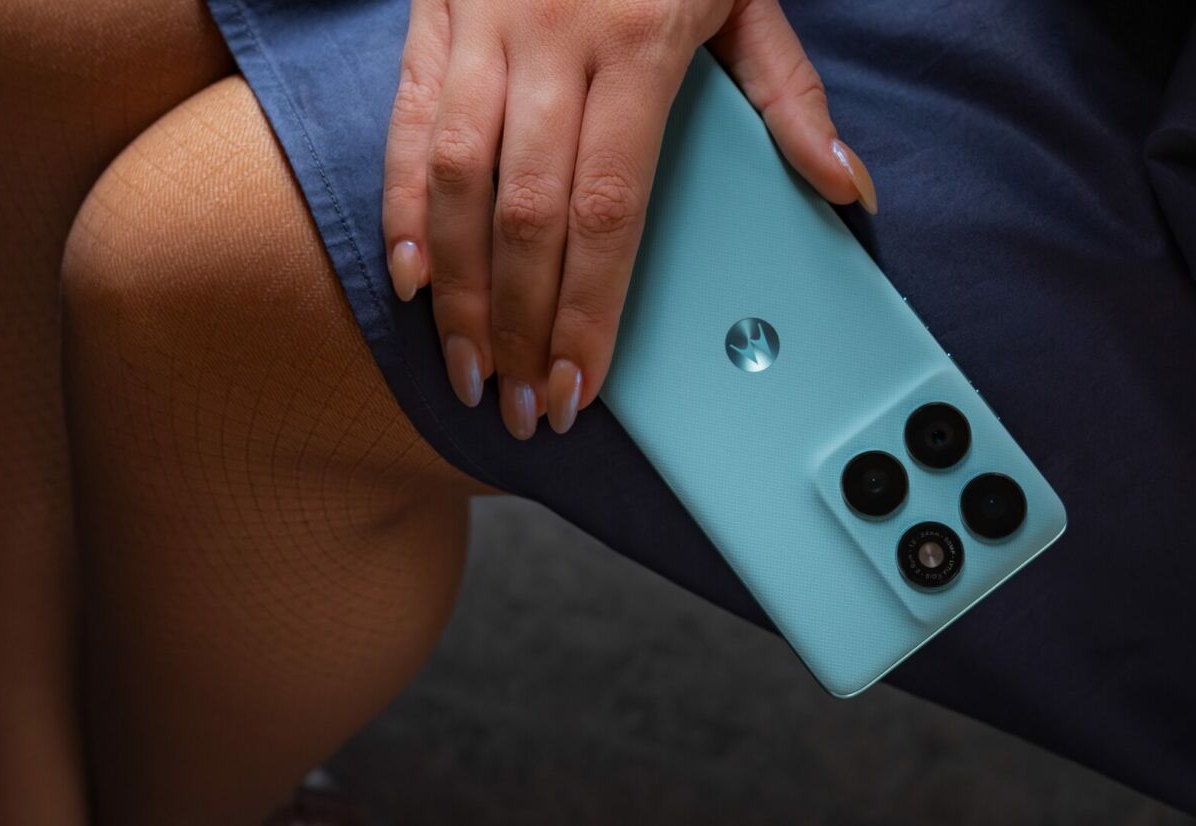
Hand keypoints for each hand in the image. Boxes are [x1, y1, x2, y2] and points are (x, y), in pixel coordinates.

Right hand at [382, 0, 875, 438]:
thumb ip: (788, 97)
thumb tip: (843, 188)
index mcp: (640, 41)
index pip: (607, 211)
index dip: (588, 309)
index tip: (582, 384)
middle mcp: (552, 40)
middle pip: (527, 214)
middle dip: (522, 325)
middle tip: (522, 405)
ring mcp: (483, 27)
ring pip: (454, 182)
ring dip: (459, 290)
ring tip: (466, 367)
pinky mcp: (433, 16)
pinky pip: (404, 126)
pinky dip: (401, 209)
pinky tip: (410, 280)